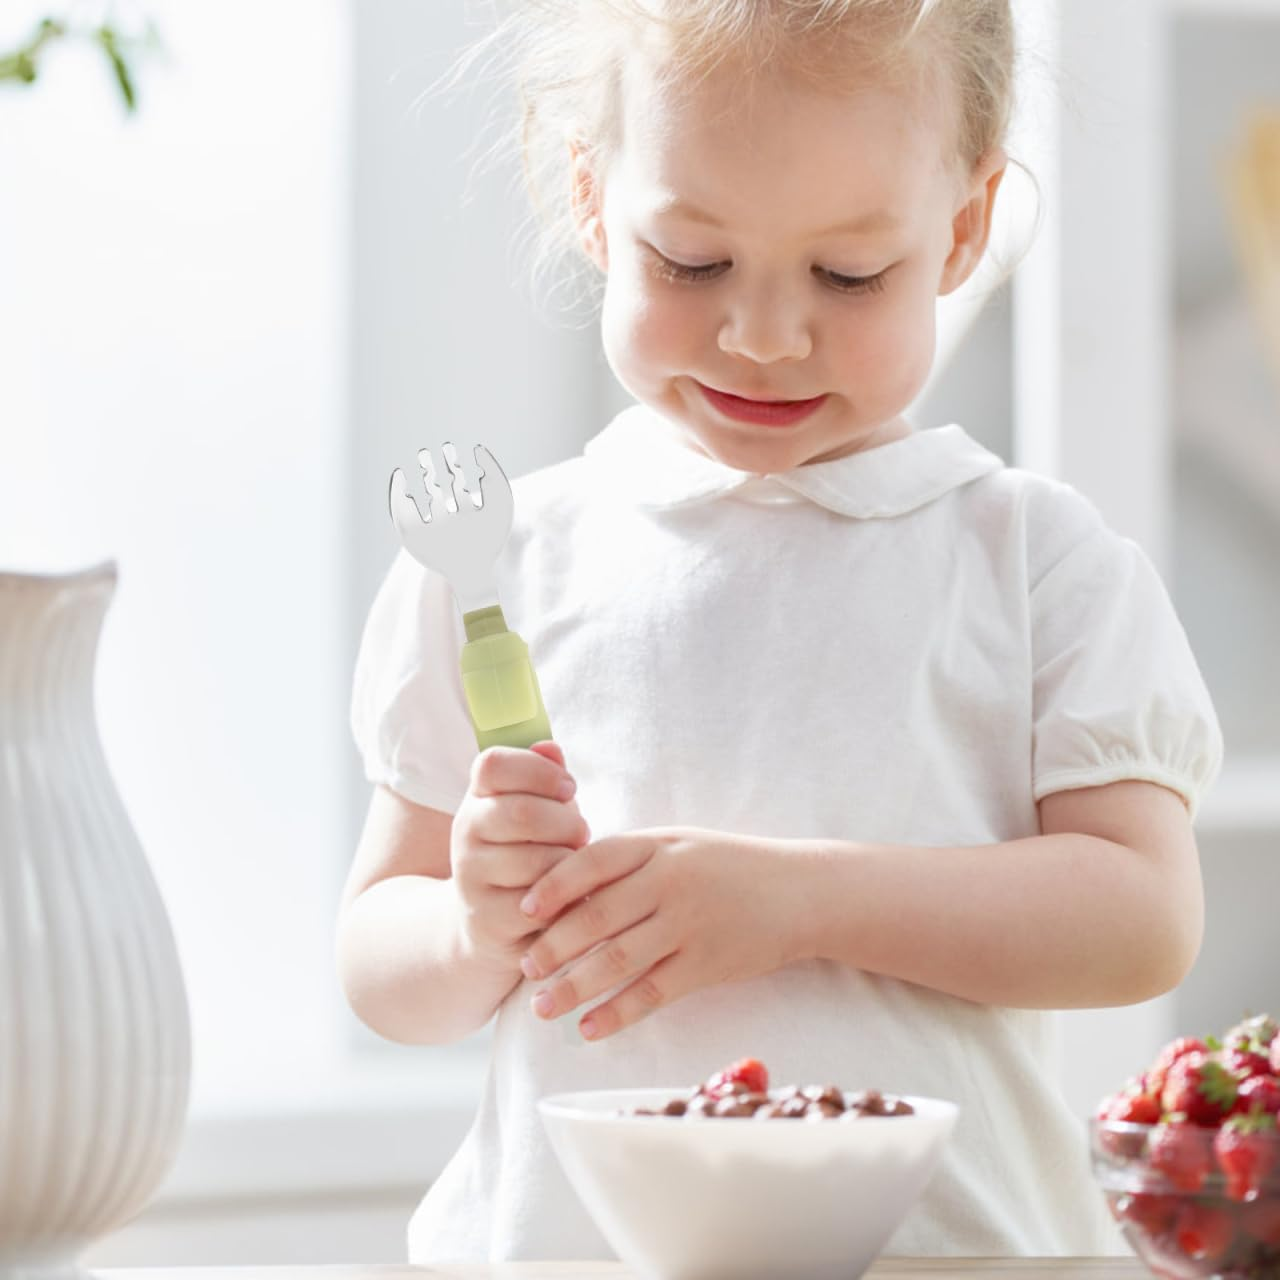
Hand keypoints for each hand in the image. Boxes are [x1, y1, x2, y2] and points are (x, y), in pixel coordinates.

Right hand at [449, 741, 589, 973]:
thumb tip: (550, 747)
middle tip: (581, 832)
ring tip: (572, 863)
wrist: (488, 920)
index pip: (492, 765)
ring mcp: (472, 876)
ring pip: (535, 859)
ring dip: (568, 860)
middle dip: (566, 822)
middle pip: (521, 812)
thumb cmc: (526, 850)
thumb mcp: (534, 808)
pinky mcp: (489, 918)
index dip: (538, 770)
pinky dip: (564, 895)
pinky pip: (541, 900)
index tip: (568, 787)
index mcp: (477, 797)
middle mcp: (465, 832)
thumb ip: (544, 776)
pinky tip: (565, 893)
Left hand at [516, 827, 801, 1040]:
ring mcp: (689, 925)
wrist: (800, 891)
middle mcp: (670, 883)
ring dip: (575, 986)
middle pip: (598, 916)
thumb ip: (628, 858)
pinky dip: (617, 1013)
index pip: (593, 862)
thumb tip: (564, 881)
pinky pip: (652, 993)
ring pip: (619, 959)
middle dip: (554, 946)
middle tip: (524, 968)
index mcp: (658, 847)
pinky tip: (590, 1029)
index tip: (523, 910)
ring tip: (542, 1008)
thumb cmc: (728, 866)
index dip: (554, 886)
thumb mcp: (679, 844)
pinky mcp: (707, 965)